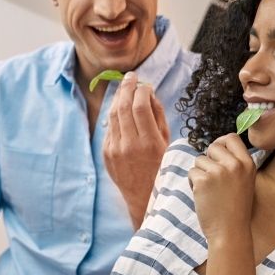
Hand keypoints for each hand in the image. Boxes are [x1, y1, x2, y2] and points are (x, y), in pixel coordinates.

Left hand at [103, 71, 169, 228]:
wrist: (143, 197)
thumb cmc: (161, 169)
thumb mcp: (168, 144)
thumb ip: (158, 117)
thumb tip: (149, 93)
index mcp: (149, 143)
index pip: (140, 106)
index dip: (142, 91)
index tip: (145, 84)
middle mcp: (130, 145)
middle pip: (123, 107)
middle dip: (127, 88)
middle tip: (130, 76)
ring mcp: (115, 150)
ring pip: (113, 115)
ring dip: (118, 98)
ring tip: (124, 87)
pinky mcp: (106, 154)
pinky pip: (109, 128)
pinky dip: (114, 114)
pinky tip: (119, 107)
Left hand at [187, 133, 255, 241]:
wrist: (230, 232)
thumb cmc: (235, 208)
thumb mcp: (245, 181)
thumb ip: (235, 163)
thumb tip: (218, 144)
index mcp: (247, 163)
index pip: (231, 138)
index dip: (221, 143)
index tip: (216, 153)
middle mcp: (234, 165)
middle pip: (213, 146)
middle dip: (208, 160)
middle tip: (213, 178)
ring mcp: (218, 172)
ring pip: (199, 160)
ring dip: (200, 173)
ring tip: (210, 190)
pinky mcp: (203, 181)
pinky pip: (191, 173)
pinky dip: (193, 184)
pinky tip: (203, 196)